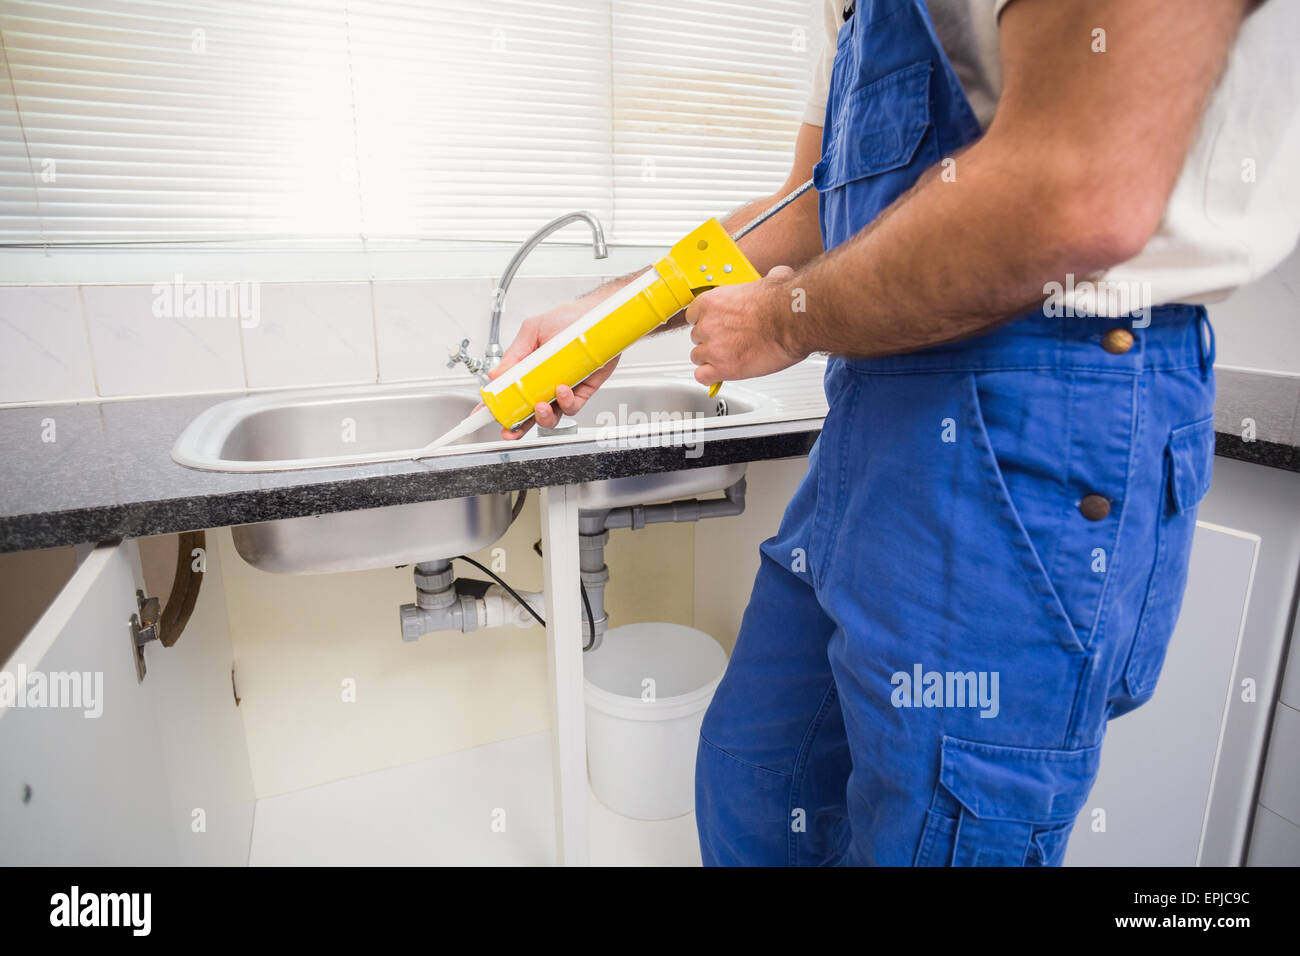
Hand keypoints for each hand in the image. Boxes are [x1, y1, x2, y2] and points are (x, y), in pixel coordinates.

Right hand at [488, 287, 623, 439]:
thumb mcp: (533, 331)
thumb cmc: (567, 319)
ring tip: (541, 405)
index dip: (496, 408)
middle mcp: (544, 382)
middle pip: (527, 413)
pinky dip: (566, 403)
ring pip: (551, 415)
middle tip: (512, 428)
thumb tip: (495, 374)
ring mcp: (562, 389)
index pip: (507, 393)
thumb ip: (515, 353)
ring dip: (543, 417)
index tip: (484, 417)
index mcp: (527, 370)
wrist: (598, 316)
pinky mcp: (582, 390)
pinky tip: (563, 390)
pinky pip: (572, 406)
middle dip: (517, 426)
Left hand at [684, 265, 808, 385]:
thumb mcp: (771, 280)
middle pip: (696, 336)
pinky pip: (703, 376)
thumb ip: (764, 280)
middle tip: (728, 342)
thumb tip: (776, 275)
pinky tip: (721, 373)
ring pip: (698, 357)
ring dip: (710, 359)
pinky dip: (711, 377)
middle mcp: (709, 324)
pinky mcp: (723, 368)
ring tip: (727, 358)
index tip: (714, 325)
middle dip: (710, 340)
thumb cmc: (784, 304)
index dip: (705, 321)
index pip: (693, 314)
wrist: (794, 322)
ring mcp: (714, 347)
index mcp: (713, 301)